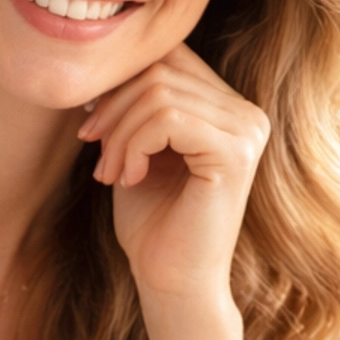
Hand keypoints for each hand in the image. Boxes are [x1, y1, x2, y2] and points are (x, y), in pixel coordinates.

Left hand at [79, 44, 269, 313]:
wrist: (172, 282)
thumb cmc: (153, 223)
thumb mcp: (138, 149)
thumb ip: (136, 103)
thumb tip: (107, 63)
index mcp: (228, 108)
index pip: (170, 56)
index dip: (121, 81)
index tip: (92, 124)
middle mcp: (247, 113)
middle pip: (161, 70)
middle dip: (114, 109)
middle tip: (96, 153)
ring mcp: (246, 131)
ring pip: (159, 94)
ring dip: (119, 133)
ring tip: (109, 173)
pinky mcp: (235, 153)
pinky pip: (167, 119)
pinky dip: (134, 145)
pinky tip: (129, 178)